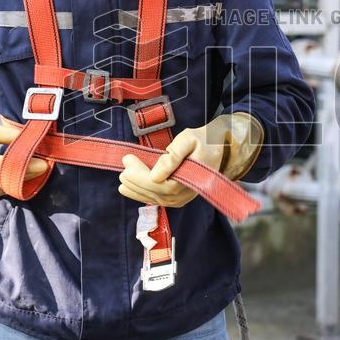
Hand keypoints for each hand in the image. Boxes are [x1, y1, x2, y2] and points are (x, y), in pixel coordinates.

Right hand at [0, 118, 48, 199]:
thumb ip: (1, 134)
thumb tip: (25, 137)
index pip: (6, 168)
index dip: (27, 166)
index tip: (45, 163)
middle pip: (8, 180)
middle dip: (29, 174)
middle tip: (46, 166)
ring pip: (5, 189)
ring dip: (22, 181)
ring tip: (38, 170)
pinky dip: (12, 185)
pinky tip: (24, 177)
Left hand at [118, 113, 263, 207]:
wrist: (218, 146)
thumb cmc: (203, 140)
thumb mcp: (188, 139)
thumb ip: (172, 156)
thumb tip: (155, 175)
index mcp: (194, 178)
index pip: (164, 186)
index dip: (142, 177)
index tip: (128, 163)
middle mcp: (189, 192)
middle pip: (158, 194)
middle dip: (136, 182)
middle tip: (122, 168)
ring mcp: (184, 197)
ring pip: (157, 199)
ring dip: (137, 191)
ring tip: (122, 180)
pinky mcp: (179, 197)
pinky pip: (159, 199)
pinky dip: (143, 194)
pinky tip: (130, 189)